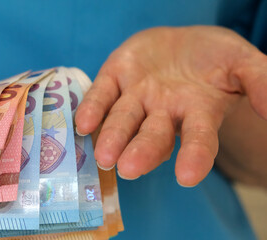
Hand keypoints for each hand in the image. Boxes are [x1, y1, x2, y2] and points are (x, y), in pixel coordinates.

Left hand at [75, 26, 266, 186]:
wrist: (182, 43)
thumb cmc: (215, 58)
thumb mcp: (242, 63)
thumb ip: (258, 81)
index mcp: (197, 112)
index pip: (198, 139)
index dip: (194, 157)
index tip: (187, 177)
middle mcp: (163, 111)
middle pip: (152, 136)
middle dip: (142, 152)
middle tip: (129, 169)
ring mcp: (136, 96)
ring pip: (123, 119)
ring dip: (112, 137)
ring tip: (104, 156)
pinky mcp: (115, 77)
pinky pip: (102, 95)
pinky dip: (92, 108)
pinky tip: (83, 124)